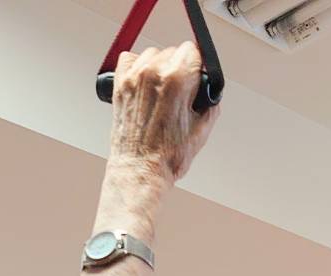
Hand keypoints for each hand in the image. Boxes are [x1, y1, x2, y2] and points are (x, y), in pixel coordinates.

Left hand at [108, 42, 218, 184]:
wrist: (139, 170)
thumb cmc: (165, 158)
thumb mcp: (201, 131)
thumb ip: (210, 104)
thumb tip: (210, 92)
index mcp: (176, 81)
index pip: (192, 51)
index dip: (197, 66)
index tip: (195, 78)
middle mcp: (153, 74)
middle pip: (174, 51)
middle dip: (180, 69)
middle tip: (180, 93)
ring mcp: (134, 78)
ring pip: (153, 54)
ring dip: (160, 67)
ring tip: (162, 91)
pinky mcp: (120, 85)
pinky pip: (130, 59)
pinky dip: (137, 67)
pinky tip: (144, 85)